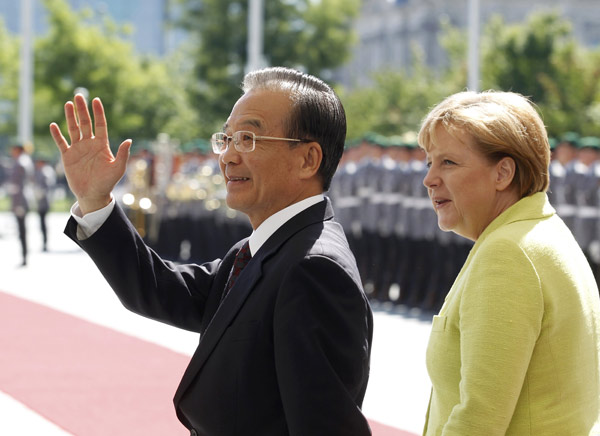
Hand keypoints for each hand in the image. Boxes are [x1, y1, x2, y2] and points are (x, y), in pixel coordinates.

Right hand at [49, 94, 130, 214]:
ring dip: (70, 117)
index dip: (98, 112)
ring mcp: (78, 149)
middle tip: (78, 96)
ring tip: (68, 104)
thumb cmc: (108, 182)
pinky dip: (57, 134)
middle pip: (86, 123)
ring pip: (73, 129)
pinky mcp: (68, 156)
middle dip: (82, 110)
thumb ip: (123, 154)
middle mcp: (90, 144)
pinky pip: (61, 143)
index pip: (100, 124)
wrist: (93, 194)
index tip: (96, 100)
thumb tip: (129, 140)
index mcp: (102, 144)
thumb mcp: (118, 168)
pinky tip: (54, 125)